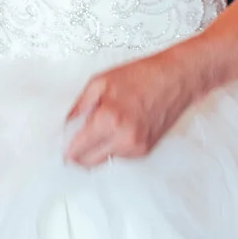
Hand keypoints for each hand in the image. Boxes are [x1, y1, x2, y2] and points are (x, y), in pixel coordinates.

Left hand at [63, 50, 204, 166]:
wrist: (178, 78)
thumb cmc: (144, 75)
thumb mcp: (101, 82)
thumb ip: (78, 105)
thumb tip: (65, 124)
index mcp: (109, 120)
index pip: (76, 150)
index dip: (65, 148)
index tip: (60, 144)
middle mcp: (124, 139)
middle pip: (88, 163)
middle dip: (78, 153)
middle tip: (75, 138)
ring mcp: (136, 148)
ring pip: (104, 160)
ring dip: (97, 149)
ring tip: (104, 125)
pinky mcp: (146, 151)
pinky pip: (120, 156)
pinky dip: (114, 146)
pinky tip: (119, 127)